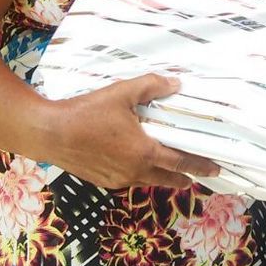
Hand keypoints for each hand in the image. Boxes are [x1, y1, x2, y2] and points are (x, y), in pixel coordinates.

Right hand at [44, 72, 219, 189]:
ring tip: (170, 167)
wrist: (50, 133)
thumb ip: (151, 86)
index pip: (181, 162)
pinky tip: (137, 162)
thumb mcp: (122, 93)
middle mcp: (135, 171)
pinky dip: (140, 173)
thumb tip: (176, 84)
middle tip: (197, 174)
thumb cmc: (87, 112)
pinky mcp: (104, 181)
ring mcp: (118, 179)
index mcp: (145, 153)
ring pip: (148, 180)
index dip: (200, 165)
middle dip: (185, 177)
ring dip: (162, 175)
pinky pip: (130, 179)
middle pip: (169, 178)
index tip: (215, 168)